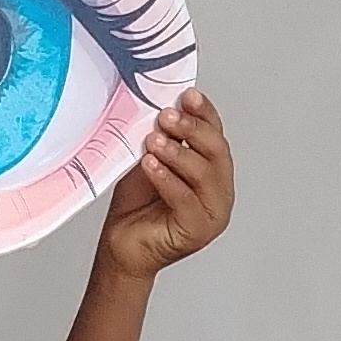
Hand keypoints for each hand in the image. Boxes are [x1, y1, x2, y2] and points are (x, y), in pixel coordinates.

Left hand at [95, 93, 232, 281]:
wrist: (121, 244)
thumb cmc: (136, 205)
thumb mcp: (150, 160)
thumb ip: (163, 137)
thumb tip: (164, 105)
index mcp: (213, 171)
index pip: (216, 135)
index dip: (204, 114)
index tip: (188, 96)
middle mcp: (219, 191)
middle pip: (216, 152)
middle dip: (192, 129)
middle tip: (167, 116)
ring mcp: (212, 213)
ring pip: (204, 174)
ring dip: (178, 152)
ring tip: (154, 140)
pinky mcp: (197, 231)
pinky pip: (186, 199)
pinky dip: (168, 179)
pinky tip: (151, 165)